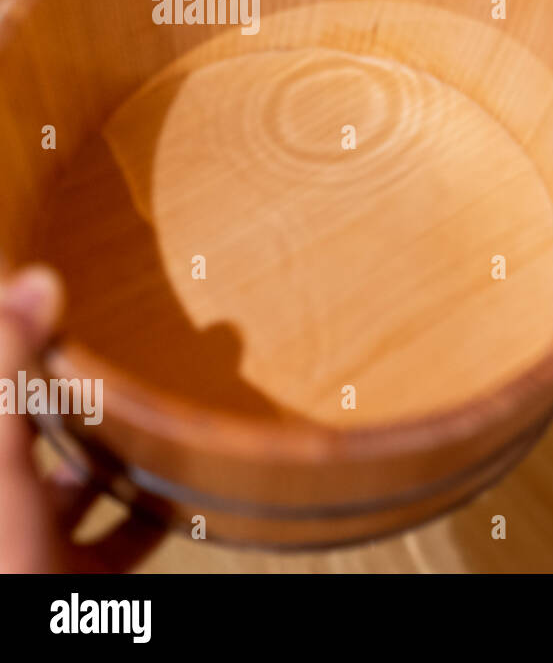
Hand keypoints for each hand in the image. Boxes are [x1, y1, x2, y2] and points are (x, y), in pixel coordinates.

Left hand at [0, 264, 159, 571]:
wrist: (26, 642)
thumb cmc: (0, 563)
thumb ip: (8, 368)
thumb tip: (33, 278)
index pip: (0, 385)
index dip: (21, 344)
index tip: (61, 298)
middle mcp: (1, 500)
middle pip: (36, 429)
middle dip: (81, 392)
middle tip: (129, 351)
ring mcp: (27, 544)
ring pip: (73, 482)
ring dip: (117, 452)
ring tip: (163, 413)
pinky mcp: (68, 580)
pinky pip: (115, 538)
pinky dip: (149, 513)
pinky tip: (182, 493)